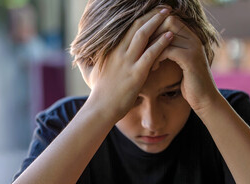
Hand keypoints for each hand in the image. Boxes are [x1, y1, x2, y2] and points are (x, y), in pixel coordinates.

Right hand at [77, 6, 173, 120]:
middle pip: (136, 26)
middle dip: (151, 14)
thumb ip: (87, 60)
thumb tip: (79, 55)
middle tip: (164, 7)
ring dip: (157, 22)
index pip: (126, 27)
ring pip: (143, 35)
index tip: (150, 11)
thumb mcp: (90, 71)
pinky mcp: (136, 73)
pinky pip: (151, 53)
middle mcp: (119, 52)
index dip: (140, 17)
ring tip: (169, 14)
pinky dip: (161, 42)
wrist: (101, 108)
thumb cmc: (99, 92)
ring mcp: (127, 62)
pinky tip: (170, 35)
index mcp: (110, 50)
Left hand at [149, 15, 219, 113]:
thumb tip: (154, 42)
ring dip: (152, 48)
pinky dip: (157, 57)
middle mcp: (194, 38)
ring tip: (147, 61)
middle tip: (144, 50)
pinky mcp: (190, 59)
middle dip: (152, 35)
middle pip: (168, 22)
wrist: (205, 100)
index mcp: (191, 37)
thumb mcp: (181, 62)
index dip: (155, 28)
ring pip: (166, 36)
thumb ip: (173, 49)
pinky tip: (155, 67)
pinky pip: (168, 50)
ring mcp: (193, 47)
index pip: (170, 19)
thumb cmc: (190, 83)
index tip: (146, 43)